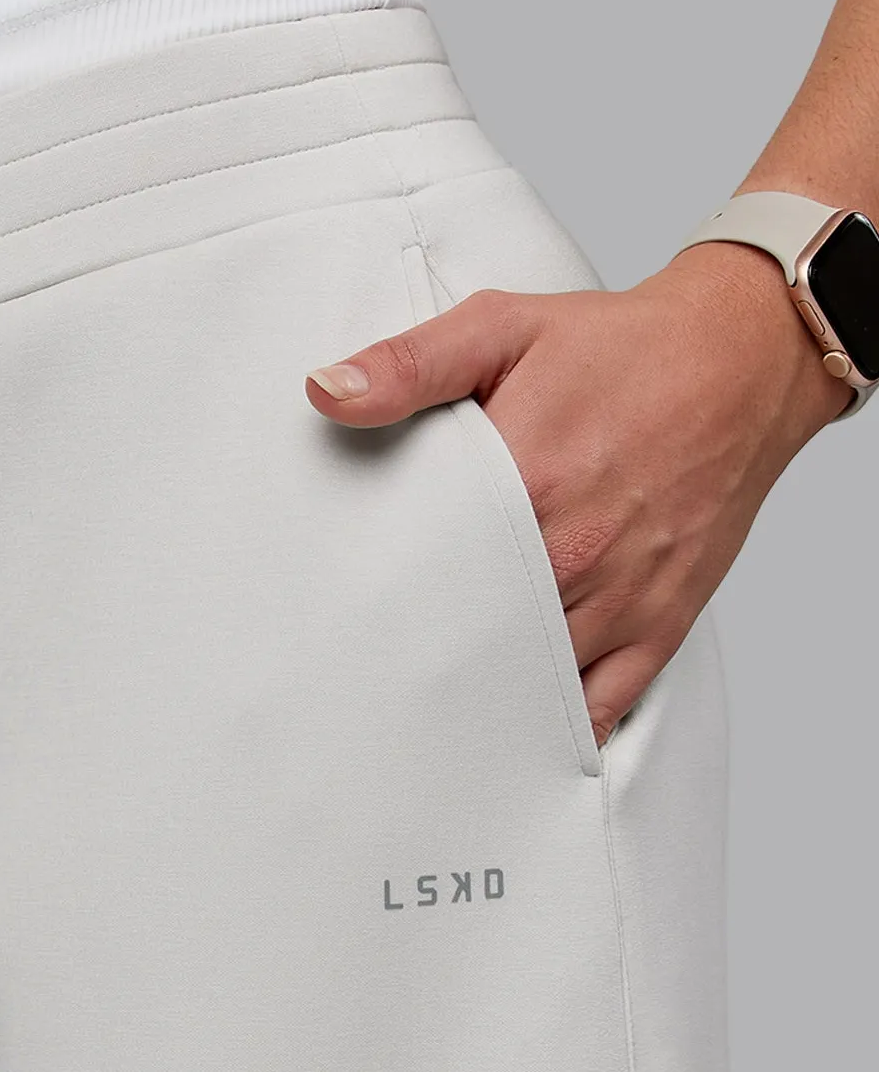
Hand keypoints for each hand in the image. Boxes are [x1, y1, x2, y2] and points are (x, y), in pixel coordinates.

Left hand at [304, 240, 851, 744]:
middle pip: (474, 634)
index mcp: (528, 482)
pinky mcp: (659, 623)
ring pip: (529, 681)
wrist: (742, 361)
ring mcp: (620, 596)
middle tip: (364, 683)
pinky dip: (556, 731)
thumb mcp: (505, 329)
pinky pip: (603, 706)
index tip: (340, 616)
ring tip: (419, 719)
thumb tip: (328, 392)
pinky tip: (508, 743)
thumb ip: (411, 364)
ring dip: (479, 700)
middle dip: (422, 657)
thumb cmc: (620, 349)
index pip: (430, 565)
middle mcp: (575, 551)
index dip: (381, 598)